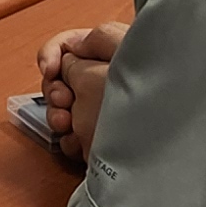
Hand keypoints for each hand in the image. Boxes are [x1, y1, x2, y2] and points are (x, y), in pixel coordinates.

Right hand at [37, 22, 126, 166]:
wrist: (156, 163)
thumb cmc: (139, 114)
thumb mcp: (100, 73)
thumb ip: (79, 57)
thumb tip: (70, 56)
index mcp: (118, 55)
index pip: (76, 43)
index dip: (56, 53)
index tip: (49, 69)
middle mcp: (113, 81)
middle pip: (66, 76)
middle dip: (56, 88)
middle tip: (62, 99)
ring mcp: (109, 111)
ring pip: (66, 107)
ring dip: (58, 115)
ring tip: (65, 122)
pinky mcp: (105, 139)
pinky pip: (75, 134)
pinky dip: (71, 139)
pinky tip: (77, 142)